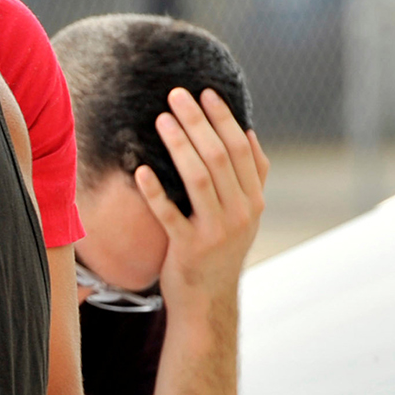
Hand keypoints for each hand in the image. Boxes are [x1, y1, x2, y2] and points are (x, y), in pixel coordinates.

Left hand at [137, 87, 269, 310]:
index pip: (241, 149)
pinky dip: (155, 191)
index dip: (223, 119)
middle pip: (219, 157)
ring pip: (198, 179)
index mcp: (254, 200)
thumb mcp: (245, 214)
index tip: (204, 93)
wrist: (208, 301)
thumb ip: (251, 178)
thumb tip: (250, 133)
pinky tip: (140, 170)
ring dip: (179, 145)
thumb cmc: (219, 250)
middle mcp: (241, 213)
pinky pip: (170, 215)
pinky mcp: (189, 249)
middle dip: (198, 122)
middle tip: (176, 95)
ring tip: (161, 119)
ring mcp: (217, 231)